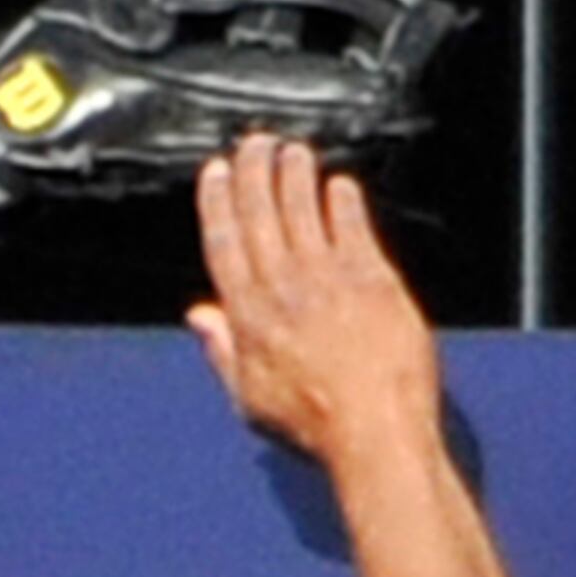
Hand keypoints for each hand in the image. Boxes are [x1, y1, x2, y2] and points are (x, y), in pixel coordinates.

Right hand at [185, 137, 441, 467]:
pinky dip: (342, 200)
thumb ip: (223, 350)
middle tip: (254, 144)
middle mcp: (283, 289)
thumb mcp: (252, 399)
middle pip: (260, 213)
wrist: (376, 432)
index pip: (224, 242)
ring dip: (296, 175)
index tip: (216, 172)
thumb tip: (199, 316)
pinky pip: (350, 224)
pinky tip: (339, 185)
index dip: (217, 201)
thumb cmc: (316, 427)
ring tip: (293, 152)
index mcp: (248, 317)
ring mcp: (328, 278)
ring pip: (303, 209)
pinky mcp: (371, 276)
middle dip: (253, 171)